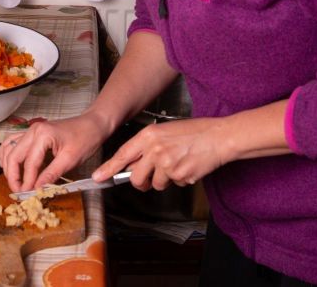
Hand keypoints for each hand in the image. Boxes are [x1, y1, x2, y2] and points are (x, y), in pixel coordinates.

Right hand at [0, 113, 107, 192]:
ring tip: (14, 181)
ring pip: (9, 148)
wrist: (92, 124)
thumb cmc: (85, 139)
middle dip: (13, 176)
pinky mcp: (31, 132)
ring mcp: (30, 130)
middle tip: (18, 191)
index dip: (27, 181)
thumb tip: (37, 189)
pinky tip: (10, 165)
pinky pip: (12, 142)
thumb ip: (51, 174)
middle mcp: (32, 130)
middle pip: (14, 155)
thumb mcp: (70, 160)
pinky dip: (8, 154)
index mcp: (43, 135)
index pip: (29, 163)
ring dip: (8, 165)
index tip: (26, 195)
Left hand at [93, 117, 230, 190]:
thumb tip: (132, 164)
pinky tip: (188, 166)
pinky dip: (180, 179)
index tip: (98, 176)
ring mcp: (168, 165)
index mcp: (149, 135)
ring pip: (156, 184)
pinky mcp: (180, 176)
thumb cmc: (194, 132)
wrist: (218, 137)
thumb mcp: (164, 132)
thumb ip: (147, 147)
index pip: (123, 154)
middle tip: (148, 179)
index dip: (109, 167)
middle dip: (140, 182)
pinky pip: (174, 184)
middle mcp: (155, 150)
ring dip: (164, 180)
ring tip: (177, 164)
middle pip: (136, 177)